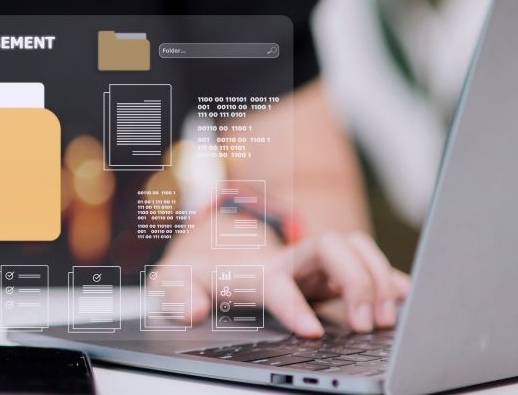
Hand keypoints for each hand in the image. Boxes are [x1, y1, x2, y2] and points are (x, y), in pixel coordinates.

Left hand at [164, 230, 408, 336]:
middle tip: (367, 324)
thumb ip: (176, 295)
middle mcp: (289, 260)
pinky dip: (390, 277)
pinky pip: (368, 263)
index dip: (295, 305)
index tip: (312, 333)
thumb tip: (191, 310)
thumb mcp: (175, 284)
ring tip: (386, 319)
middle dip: (355, 279)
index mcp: (251, 269)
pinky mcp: (330, 273)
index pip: (277, 281)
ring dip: (376, 278)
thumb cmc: (198, 273)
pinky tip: (406, 297)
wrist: (209, 255)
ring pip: (354, 247)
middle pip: (330, 247)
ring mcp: (313, 263)